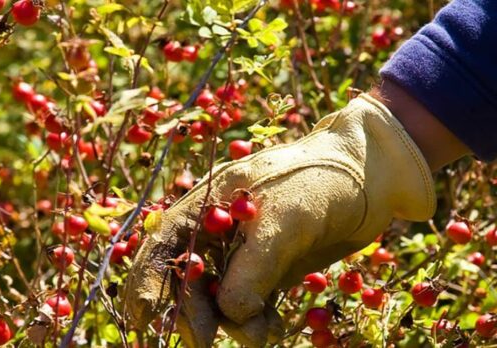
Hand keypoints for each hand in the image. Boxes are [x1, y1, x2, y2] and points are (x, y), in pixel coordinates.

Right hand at [123, 94, 435, 346]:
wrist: (371, 179)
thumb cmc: (321, 182)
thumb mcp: (284, 220)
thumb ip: (252, 268)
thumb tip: (228, 315)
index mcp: (207, 204)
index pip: (164, 245)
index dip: (147, 282)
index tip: (143, 320)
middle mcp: (217, 230)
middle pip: (187, 278)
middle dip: (192, 310)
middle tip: (205, 340)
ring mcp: (242, 253)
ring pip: (218, 298)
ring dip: (231, 322)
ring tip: (260, 334)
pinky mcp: (267, 272)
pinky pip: (249, 305)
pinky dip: (255, 322)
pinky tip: (271, 330)